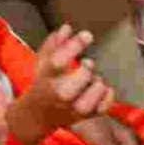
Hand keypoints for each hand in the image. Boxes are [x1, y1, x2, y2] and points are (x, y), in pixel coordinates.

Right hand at [6, 26, 114, 144]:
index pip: (59, 61)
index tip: (87, 35)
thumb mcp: (43, 62)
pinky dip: (107, 97)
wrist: (36, 116)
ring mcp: (72, 109)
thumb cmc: (43, 84)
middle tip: (87, 64)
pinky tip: (103, 88)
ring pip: (91, 97)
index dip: (75, 45)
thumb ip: (54, 44)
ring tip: (92, 80)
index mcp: (46, 78)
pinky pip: (102, 108)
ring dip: (96, 84)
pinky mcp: (84, 117)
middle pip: (77, 82)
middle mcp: (59, 95)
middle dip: (86, 70)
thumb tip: (67, 28)